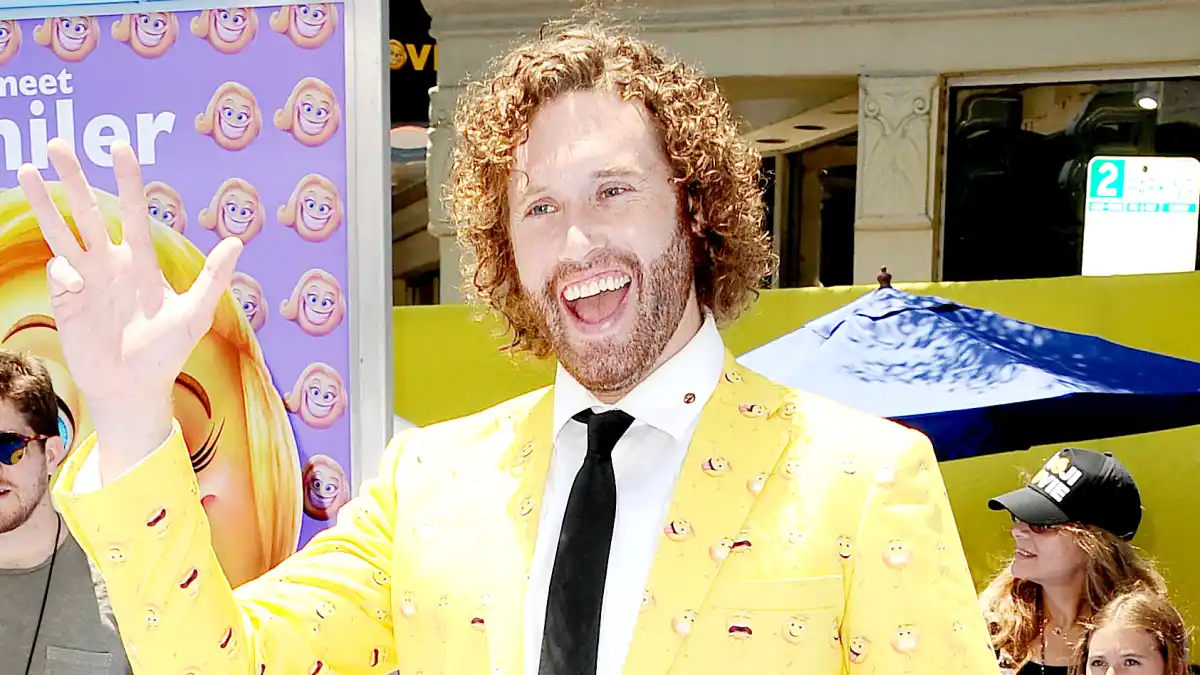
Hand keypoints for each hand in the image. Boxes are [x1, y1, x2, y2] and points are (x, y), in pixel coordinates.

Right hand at [16, 138, 242, 470]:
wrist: (135, 387)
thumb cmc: (167, 351)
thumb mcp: (196, 313)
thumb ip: (215, 278)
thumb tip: (238, 241)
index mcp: (141, 261)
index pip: (131, 212)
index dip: (127, 181)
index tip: (119, 147)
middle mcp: (109, 263)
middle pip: (87, 211)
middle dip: (74, 178)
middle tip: (58, 143)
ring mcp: (84, 280)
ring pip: (61, 231)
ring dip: (44, 202)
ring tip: (26, 168)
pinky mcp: (65, 300)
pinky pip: (60, 273)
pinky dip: (65, 272)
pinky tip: (76, 284)